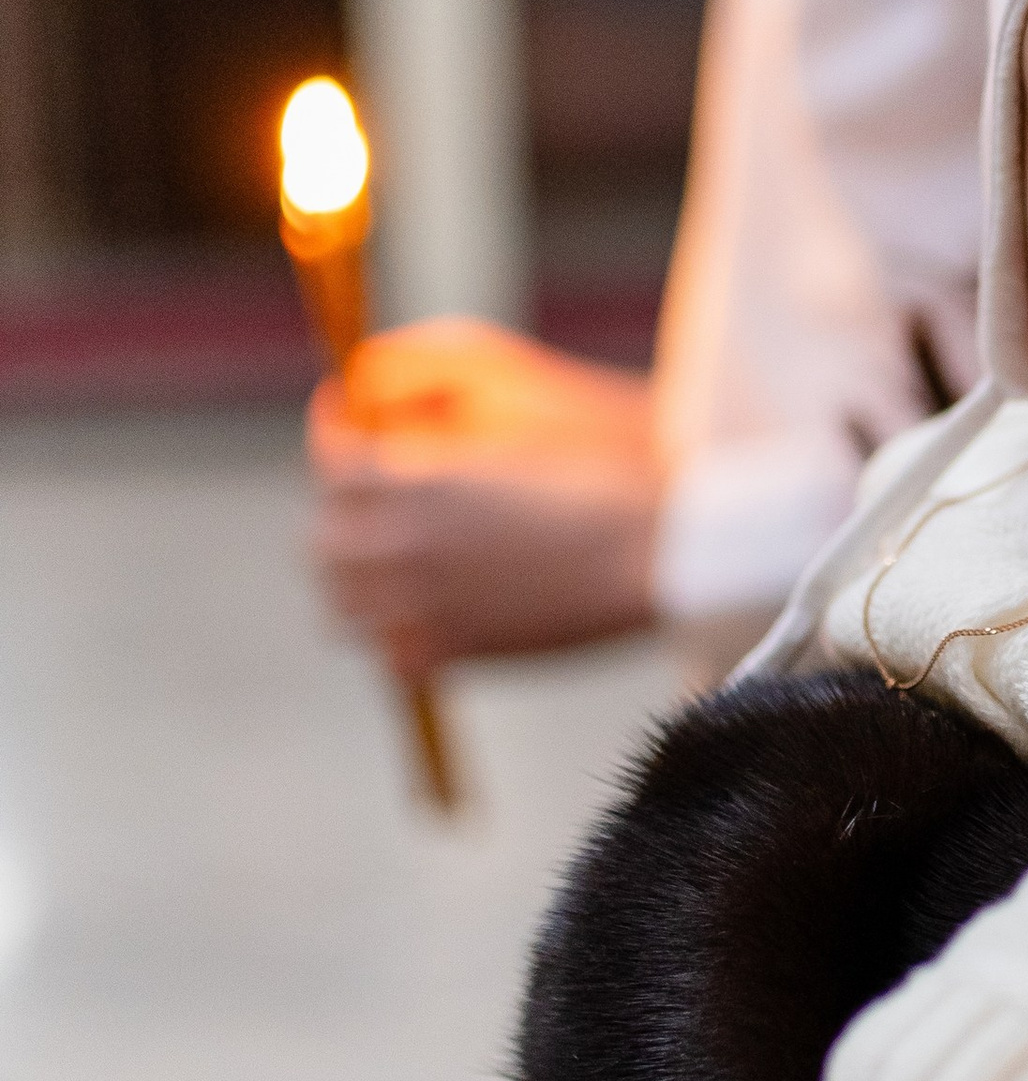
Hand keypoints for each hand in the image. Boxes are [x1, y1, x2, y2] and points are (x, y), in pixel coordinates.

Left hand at [307, 321, 659, 677]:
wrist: (652, 546)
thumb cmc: (597, 473)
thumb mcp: (505, 425)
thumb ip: (432, 430)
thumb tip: (389, 433)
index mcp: (409, 482)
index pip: (330, 464)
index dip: (332, 441)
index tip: (343, 428)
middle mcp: (400, 545)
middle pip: (323, 540)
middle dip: (340, 519)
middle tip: (368, 507)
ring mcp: (420, 605)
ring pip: (344, 606)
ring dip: (358, 583)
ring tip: (388, 570)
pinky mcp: (453, 652)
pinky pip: (393, 656)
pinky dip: (401, 639)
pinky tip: (429, 620)